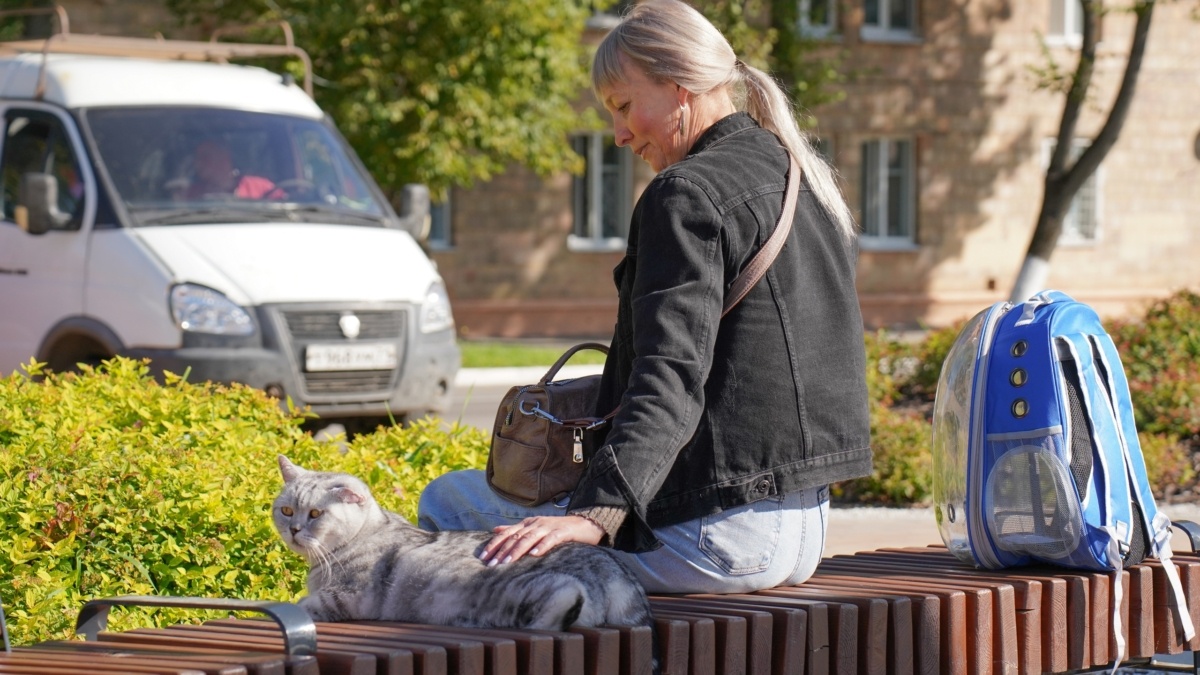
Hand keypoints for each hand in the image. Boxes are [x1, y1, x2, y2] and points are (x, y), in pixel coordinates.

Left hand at [479, 515, 603, 566]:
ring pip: (529, 538)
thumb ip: (515, 529)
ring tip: (507, 563)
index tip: (483, 558)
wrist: (585, 524)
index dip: (494, 545)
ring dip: (517, 551)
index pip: (506, 534)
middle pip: (515, 537)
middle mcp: (536, 524)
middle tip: (492, 565)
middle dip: (502, 551)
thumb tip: (495, 529)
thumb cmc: (557, 529)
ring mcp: (549, 527)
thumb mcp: (534, 528)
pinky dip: (542, 546)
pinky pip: (551, 539)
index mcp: (528, 523)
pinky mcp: (563, 532)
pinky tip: (535, 555)